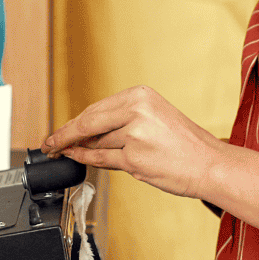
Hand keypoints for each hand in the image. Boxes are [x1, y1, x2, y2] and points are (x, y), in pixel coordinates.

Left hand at [40, 86, 258, 223]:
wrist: (209, 164)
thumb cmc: (185, 145)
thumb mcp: (155, 118)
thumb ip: (122, 120)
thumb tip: (87, 132)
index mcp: (141, 95)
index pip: (96, 108)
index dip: (74, 122)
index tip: (60, 130)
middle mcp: (136, 110)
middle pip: (88, 122)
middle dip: (65, 135)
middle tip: (49, 143)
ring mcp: (134, 134)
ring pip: (95, 143)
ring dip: (82, 150)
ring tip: (68, 152)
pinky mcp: (133, 157)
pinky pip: (100, 158)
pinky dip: (84, 159)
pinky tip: (74, 158)